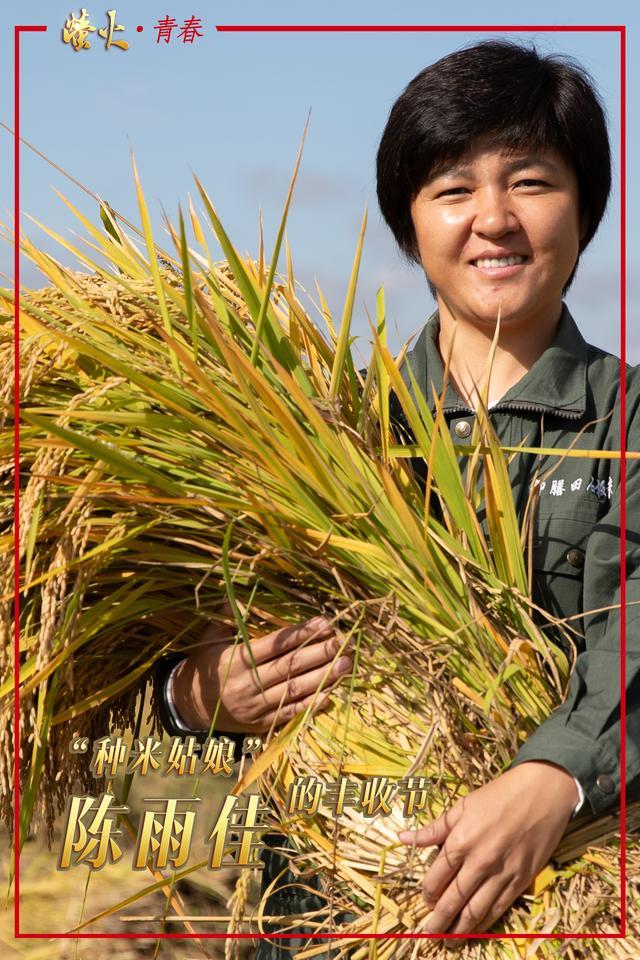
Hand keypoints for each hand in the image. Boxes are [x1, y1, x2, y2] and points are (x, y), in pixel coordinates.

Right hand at [171, 605, 352, 733]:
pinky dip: (310, 706)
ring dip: (322, 679)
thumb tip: (236, 593)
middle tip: (343, 642)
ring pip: (294, 692)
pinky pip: (289, 714)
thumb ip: (226, 617)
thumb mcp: (209, 638)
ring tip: (346, 665)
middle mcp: (247, 683)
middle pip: (289, 668)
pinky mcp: (261, 723)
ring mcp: (255, 706)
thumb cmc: (205, 665)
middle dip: (319, 654)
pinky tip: (330, 695)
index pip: (274, 645)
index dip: (300, 634)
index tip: (323, 622)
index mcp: (236, 660)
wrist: (190, 706)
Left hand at [398, 761, 578, 943]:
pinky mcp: (521, 880)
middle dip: (439, 920)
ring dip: (460, 929)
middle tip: (428, 935)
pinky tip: (476, 929)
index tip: (425, 900)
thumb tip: (403, 838)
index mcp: (461, 841)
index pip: (437, 877)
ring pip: (476, 911)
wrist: (543, 792)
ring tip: (449, 942)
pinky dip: (485, 922)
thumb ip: (434, 828)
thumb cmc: (499, 795)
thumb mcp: (462, 806)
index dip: (428, 893)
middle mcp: (479, 862)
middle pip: (453, 899)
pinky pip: (499, 907)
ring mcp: (502, 873)